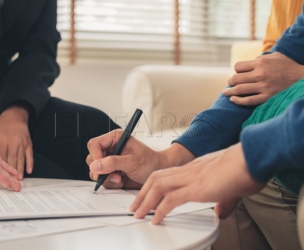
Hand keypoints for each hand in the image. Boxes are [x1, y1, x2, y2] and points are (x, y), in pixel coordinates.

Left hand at [0, 104, 32, 179]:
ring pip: (21, 159)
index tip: (1, 176)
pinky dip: (30, 163)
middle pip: (12, 161)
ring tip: (19, 180)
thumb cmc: (2, 124)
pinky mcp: (28, 143)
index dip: (1, 168)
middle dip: (11, 173)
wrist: (15, 115)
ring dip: (20, 170)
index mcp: (3, 141)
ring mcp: (22, 144)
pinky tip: (28, 170)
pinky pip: (30, 155)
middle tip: (12, 182)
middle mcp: (13, 143)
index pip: (1, 158)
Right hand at [86, 129, 159, 188]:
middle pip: (92, 159)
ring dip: (107, 178)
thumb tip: (95, 166)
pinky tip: (122, 180)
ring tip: (120, 177)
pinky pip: (102, 179)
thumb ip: (113, 163)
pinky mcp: (110, 172)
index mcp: (115, 139)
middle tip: (115, 175)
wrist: (157, 172)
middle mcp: (110, 149)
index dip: (95, 156)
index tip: (101, 167)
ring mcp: (109, 161)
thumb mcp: (132, 161)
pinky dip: (111, 183)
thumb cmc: (150, 162)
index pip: (94, 145)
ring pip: (95, 171)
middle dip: (102, 170)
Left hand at [130, 143, 264, 223]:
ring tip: (138, 213)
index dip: (153, 185)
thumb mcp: (230, 187)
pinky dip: (160, 210)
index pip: (167, 174)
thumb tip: (220, 211)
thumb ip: (223, 200)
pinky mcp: (196, 188)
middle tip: (135, 206)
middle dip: (142, 193)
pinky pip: (170, 200)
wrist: (253, 157)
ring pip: (158, 187)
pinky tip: (155, 219)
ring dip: (145, 201)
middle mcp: (188, 171)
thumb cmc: (245, 167)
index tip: (147, 196)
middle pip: (156, 178)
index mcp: (194, 168)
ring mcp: (191, 178)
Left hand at [224, 52, 303, 105]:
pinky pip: (248, 101)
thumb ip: (261, 58)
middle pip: (236, 78)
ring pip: (239, 90)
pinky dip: (238, 101)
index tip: (237, 73)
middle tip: (230, 83)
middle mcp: (260, 74)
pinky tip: (233, 100)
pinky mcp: (267, 97)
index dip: (236, 70)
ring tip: (226, 92)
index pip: (238, 67)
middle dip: (230, 81)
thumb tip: (250, 62)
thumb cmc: (288, 66)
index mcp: (261, 63)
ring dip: (230, 91)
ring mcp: (263, 87)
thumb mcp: (275, 56)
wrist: (302, 77)